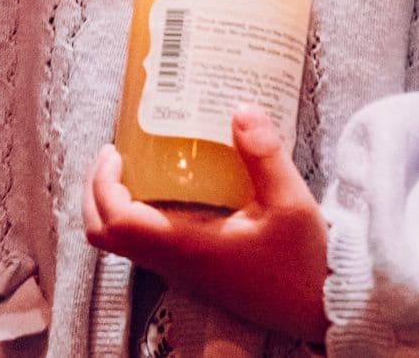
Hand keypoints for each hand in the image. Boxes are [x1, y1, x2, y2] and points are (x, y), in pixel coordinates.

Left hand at [82, 112, 330, 344]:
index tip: (114, 152)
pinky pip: (147, 246)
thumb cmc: (306, 263)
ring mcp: (183, 272)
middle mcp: (176, 263)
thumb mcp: (291, 203)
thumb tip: (240, 108)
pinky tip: (168, 191)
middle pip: (105, 236)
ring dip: (114, 205)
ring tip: (135, 167)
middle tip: (114, 157)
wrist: (322, 309)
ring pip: (124, 244)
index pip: (116, 222)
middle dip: (95, 194)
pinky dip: (138, 217)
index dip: (102, 185)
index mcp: (188, 246)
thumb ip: (264, 155)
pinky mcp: (196, 274)